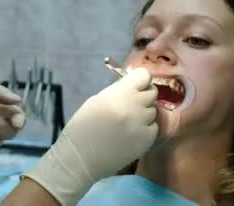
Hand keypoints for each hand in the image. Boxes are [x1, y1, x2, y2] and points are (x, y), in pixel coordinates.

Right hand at [23, 67, 157, 205]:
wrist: (80, 158)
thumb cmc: (82, 127)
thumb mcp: (97, 100)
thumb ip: (118, 91)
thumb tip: (132, 87)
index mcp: (121, 94)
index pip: (144, 75)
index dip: (140, 80)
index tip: (134, 86)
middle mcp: (136, 107)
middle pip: (152, 92)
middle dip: (143, 96)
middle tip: (131, 104)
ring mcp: (143, 124)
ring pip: (153, 111)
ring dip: (144, 114)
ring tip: (128, 122)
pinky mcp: (147, 141)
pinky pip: (153, 128)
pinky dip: (145, 129)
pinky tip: (131, 134)